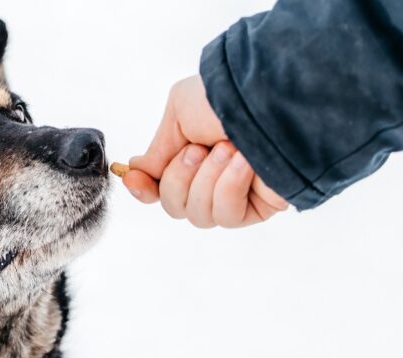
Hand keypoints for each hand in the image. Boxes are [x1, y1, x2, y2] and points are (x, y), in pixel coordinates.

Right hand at [123, 75, 288, 227]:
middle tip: (199, 149)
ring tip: (228, 148)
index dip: (144, 189)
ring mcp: (235, 195)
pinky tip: (245, 163)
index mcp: (192, 156)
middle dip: (180, 178)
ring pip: (198, 215)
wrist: (268, 99)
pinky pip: (227, 215)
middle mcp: (212, 178)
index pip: (160, 189)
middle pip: (175, 206)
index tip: (134, 179)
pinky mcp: (258, 207)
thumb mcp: (178, 113)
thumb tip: (136, 171)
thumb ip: (157, 149)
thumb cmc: (226, 97)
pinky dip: (230, 186)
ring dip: (207, 180)